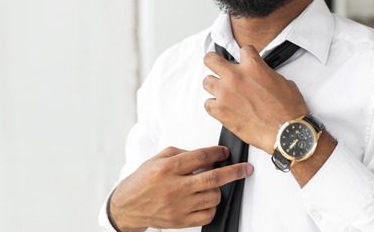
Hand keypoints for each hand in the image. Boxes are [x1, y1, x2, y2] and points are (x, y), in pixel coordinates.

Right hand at [108, 145, 252, 230]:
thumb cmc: (143, 181)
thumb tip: (207, 156)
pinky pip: (207, 215)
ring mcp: (178, 206)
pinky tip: (206, 200)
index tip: (225, 152)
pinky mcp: (180, 221)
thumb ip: (183, 154)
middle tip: (246, 169)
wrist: (127, 206)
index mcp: (168, 168)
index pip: (202, 157)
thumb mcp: (159, 158)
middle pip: (213, 178)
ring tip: (211, 186)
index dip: (218, 153)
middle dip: (235, 172)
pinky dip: (211, 207)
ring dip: (218, 190)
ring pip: (213, 197)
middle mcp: (174, 187)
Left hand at [203, 45, 308, 153]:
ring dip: (214, 86)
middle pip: (211, 59)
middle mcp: (235, 77)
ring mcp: (225, 94)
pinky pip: (207, 104)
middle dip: (213, 61)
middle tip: (216, 66)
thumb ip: (266, 74)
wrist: (286, 132)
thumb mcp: (282, 82)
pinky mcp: (220, 111)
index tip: (244, 59)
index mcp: (253, 66)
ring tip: (223, 92)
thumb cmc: (288, 110)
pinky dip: (214, 106)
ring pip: (206, 82)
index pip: (243, 49)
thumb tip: (262, 77)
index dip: (245, 55)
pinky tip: (223, 108)